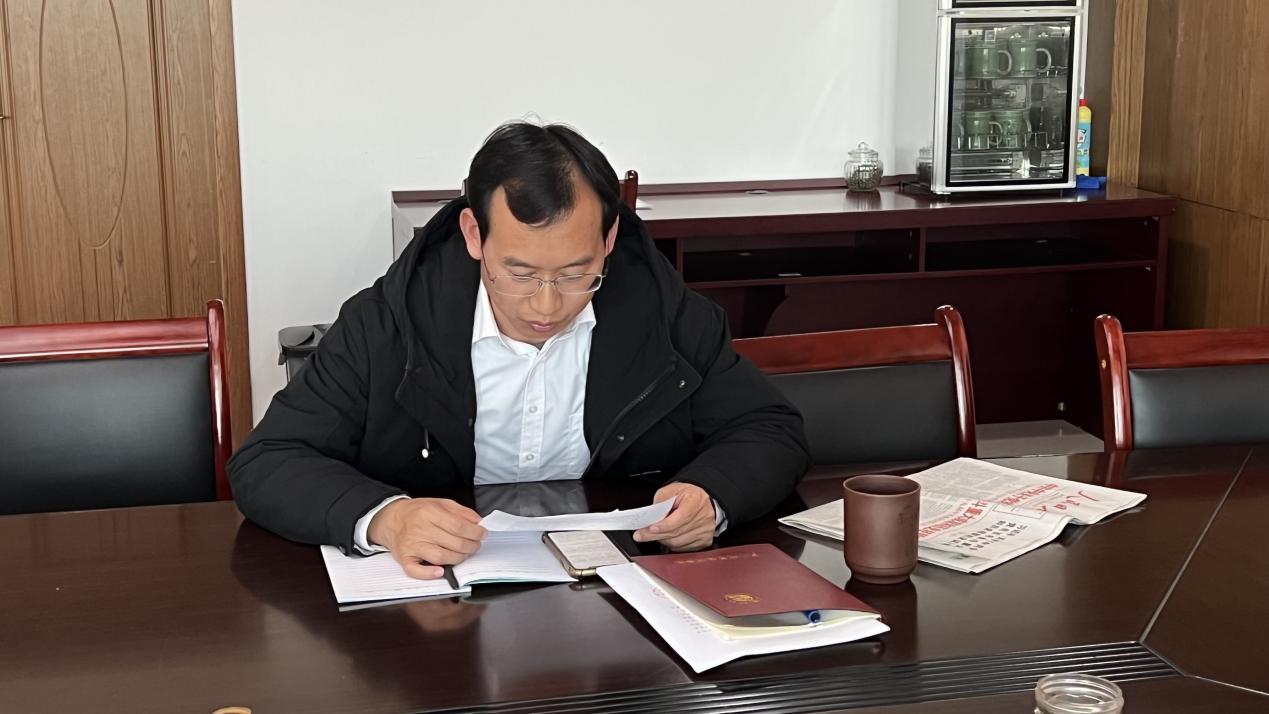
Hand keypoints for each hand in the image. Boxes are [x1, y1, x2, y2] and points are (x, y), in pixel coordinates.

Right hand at [368, 498, 486, 578]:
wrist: (391, 519)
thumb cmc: (417, 512)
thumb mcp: (440, 503)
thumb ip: (461, 511)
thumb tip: (478, 521)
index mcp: (429, 512)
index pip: (459, 526)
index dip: (475, 532)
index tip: (482, 534)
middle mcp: (420, 529)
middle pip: (453, 543)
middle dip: (471, 546)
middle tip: (475, 545)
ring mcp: (412, 545)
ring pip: (440, 557)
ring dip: (458, 558)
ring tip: (463, 554)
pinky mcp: (405, 559)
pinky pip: (416, 570)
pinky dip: (429, 573)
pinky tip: (440, 571)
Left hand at [633, 483, 715, 550]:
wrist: (702, 500)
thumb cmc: (686, 495)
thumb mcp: (671, 490)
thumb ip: (661, 503)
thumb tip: (651, 518)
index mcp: (696, 501)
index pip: (681, 517)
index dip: (665, 525)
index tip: (651, 529)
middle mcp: (703, 517)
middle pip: (677, 532)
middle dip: (656, 535)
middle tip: (641, 535)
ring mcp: (705, 530)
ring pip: (678, 543)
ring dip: (663, 540)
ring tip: (654, 534)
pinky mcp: (704, 540)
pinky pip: (683, 548)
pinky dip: (672, 544)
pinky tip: (667, 537)